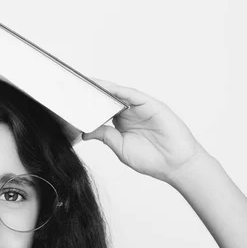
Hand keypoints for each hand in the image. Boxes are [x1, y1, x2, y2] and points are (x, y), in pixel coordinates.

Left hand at [82, 79, 209, 183]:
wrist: (175, 165)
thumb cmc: (151, 160)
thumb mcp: (120, 148)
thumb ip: (104, 136)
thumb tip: (85, 132)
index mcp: (121, 124)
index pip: (102, 110)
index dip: (88, 105)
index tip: (71, 101)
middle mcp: (130, 113)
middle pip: (108, 98)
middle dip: (93, 92)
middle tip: (74, 85)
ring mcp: (141, 108)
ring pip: (119, 94)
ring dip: (103, 87)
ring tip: (86, 82)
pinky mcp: (152, 105)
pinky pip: (134, 95)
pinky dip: (119, 90)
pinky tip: (106, 88)